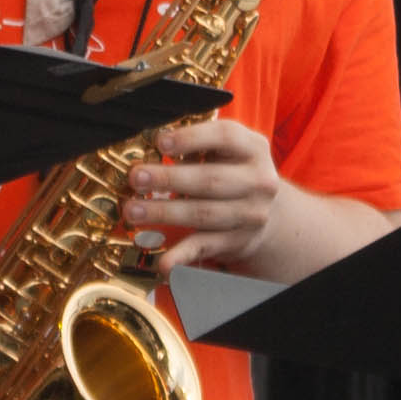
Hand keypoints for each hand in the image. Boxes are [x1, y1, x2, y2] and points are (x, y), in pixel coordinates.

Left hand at [123, 118, 288, 271]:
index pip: (225, 137)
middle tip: (136, 178)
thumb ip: (197, 145)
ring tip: (133, 210)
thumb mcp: (226, 151)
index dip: (191, 138)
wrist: (267, 213)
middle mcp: (258, 182)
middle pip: (210, 180)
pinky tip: (163, 263)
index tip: (160, 142)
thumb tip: (151, 147)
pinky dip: (182, 256)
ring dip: (164, 212)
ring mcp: (251, 215)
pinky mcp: (237, 242)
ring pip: (203, 214)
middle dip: (169, 179)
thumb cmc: (233, 172)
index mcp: (254, 148)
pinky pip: (205, 248)